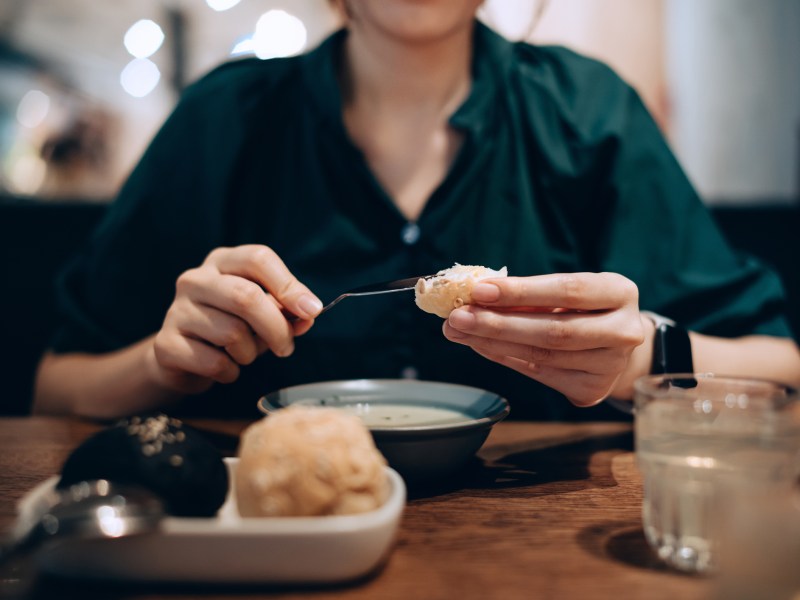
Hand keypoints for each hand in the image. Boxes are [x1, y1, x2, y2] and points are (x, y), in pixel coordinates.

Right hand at [149, 245, 322, 393]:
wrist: (182, 358)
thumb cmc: (230, 327)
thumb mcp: (262, 314)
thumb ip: (287, 311)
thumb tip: (308, 313)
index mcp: (223, 262)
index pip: (258, 259)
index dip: (289, 286)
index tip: (311, 311)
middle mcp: (195, 280)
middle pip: (246, 297)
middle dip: (276, 328)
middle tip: (286, 348)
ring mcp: (176, 310)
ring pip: (232, 333)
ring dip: (251, 353)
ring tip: (244, 354)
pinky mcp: (166, 344)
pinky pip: (214, 362)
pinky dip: (231, 372)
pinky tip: (225, 368)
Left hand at [442, 272, 646, 405]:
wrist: (613, 343)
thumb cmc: (580, 307)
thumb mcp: (565, 291)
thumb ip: (528, 293)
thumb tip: (473, 295)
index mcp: (620, 292)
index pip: (568, 290)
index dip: (522, 291)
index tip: (480, 290)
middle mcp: (624, 331)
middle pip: (554, 331)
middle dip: (499, 324)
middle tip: (458, 317)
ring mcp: (610, 365)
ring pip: (542, 355)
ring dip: (492, 343)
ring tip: (459, 331)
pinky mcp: (592, 390)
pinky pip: (538, 373)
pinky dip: (504, 357)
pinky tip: (479, 346)